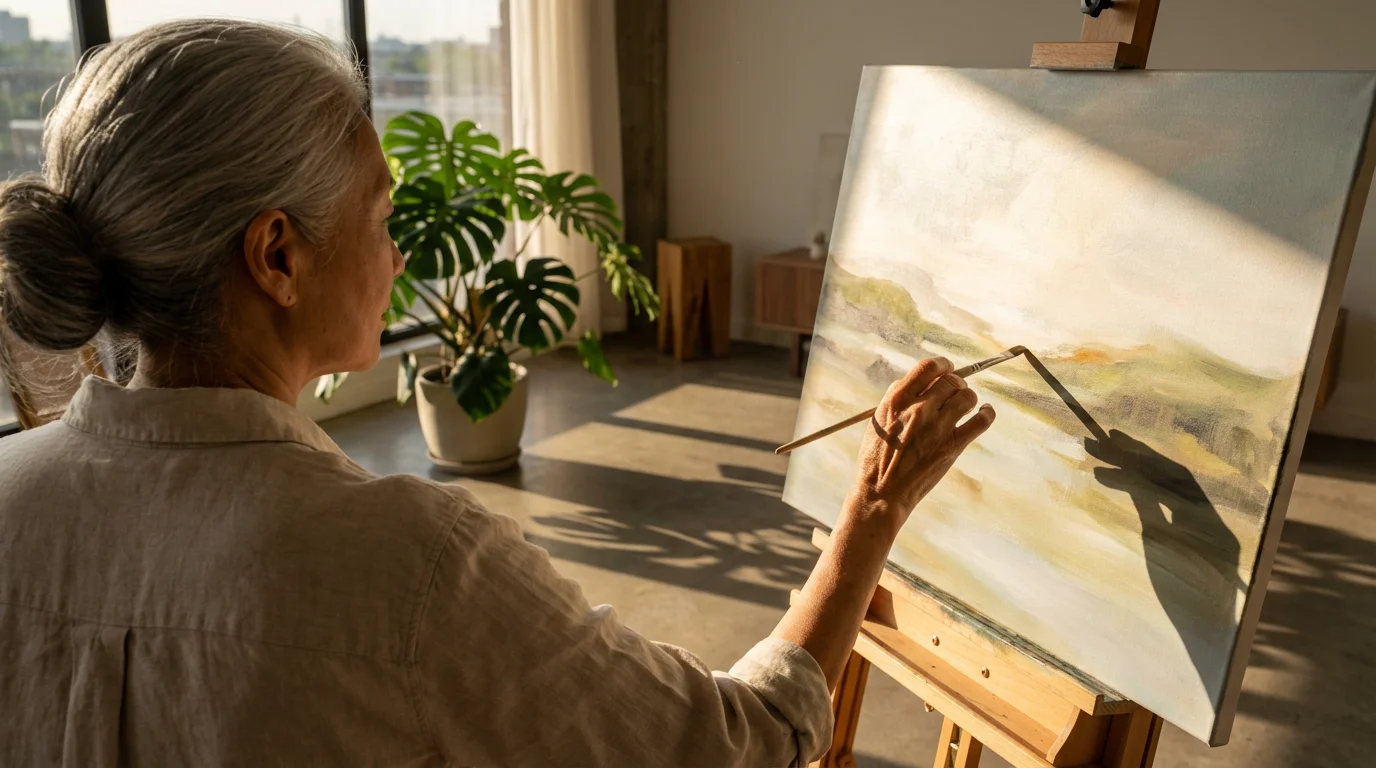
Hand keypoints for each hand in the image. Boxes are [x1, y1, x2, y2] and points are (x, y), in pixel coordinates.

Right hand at [844, 357, 994, 536]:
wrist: (882, 492)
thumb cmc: (876, 457)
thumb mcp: (878, 420)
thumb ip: (898, 398)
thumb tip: (921, 382)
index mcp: (897, 400)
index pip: (928, 367)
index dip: (942, 364)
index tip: (947, 368)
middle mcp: (919, 409)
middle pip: (950, 381)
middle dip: (955, 383)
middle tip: (955, 391)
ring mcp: (937, 427)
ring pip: (967, 396)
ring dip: (968, 397)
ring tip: (965, 405)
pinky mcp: (952, 446)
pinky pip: (981, 421)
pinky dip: (987, 413)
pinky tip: (984, 412)